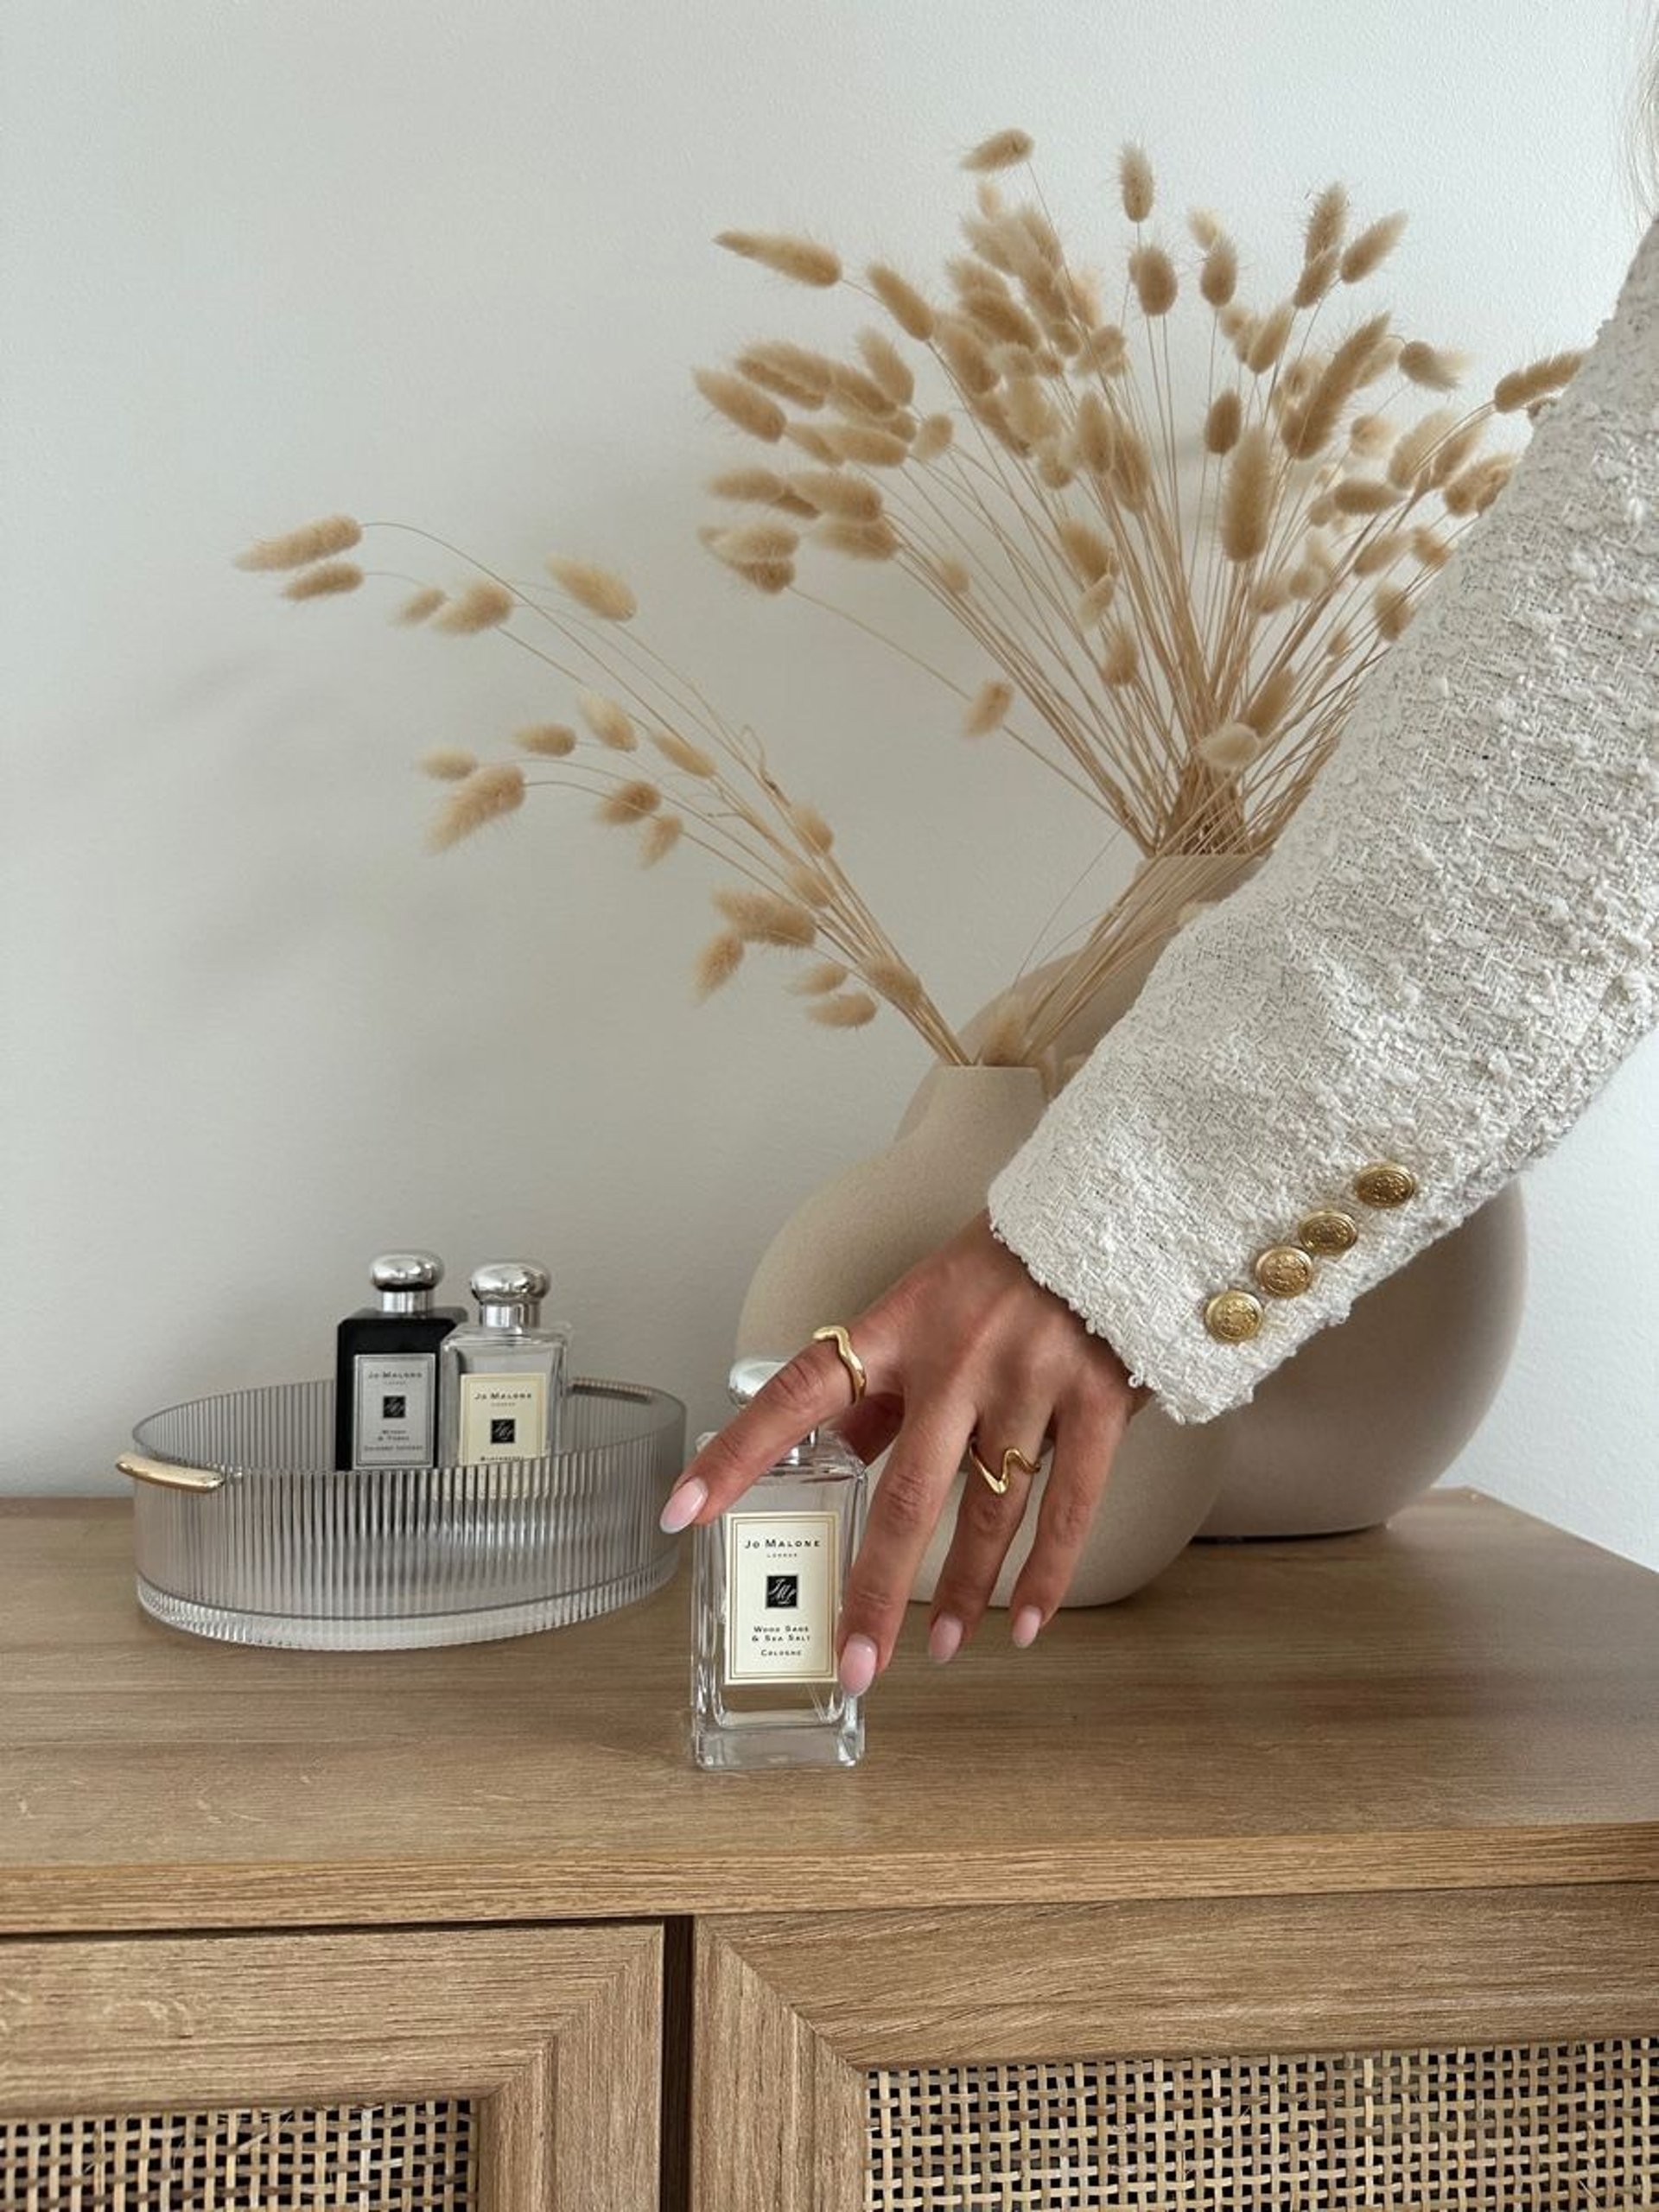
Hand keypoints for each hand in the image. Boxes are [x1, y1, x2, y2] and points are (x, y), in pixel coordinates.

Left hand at [660, 1208, 1148, 1694]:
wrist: (1110, 1209)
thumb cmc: (1001, 1268)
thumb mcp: (922, 1310)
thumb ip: (881, 1390)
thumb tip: (836, 1456)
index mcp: (896, 1327)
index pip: (798, 1394)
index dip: (738, 1455)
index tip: (684, 1513)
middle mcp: (956, 1357)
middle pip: (905, 1492)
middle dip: (875, 1587)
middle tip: (855, 1660)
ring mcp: (1030, 1378)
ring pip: (988, 1509)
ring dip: (964, 1591)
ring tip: (942, 1647)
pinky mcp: (1097, 1397)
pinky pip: (1068, 1504)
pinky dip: (1048, 1574)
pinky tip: (1027, 1622)